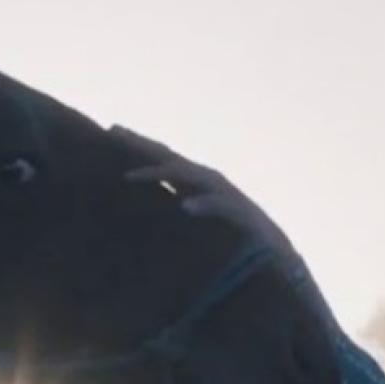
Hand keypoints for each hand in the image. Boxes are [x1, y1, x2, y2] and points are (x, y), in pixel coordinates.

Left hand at [108, 126, 300, 264]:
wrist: (274, 254)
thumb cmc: (231, 236)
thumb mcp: (196, 217)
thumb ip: (174, 205)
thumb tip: (145, 204)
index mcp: (197, 181)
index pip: (164, 158)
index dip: (139, 144)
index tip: (110, 130)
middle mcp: (209, 180)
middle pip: (171, 159)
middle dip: (142, 146)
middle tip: (113, 132)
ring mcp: (225, 194)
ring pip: (190, 177)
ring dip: (161, 174)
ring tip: (130, 176)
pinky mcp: (240, 214)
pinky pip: (220, 207)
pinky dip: (204, 205)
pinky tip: (186, 207)